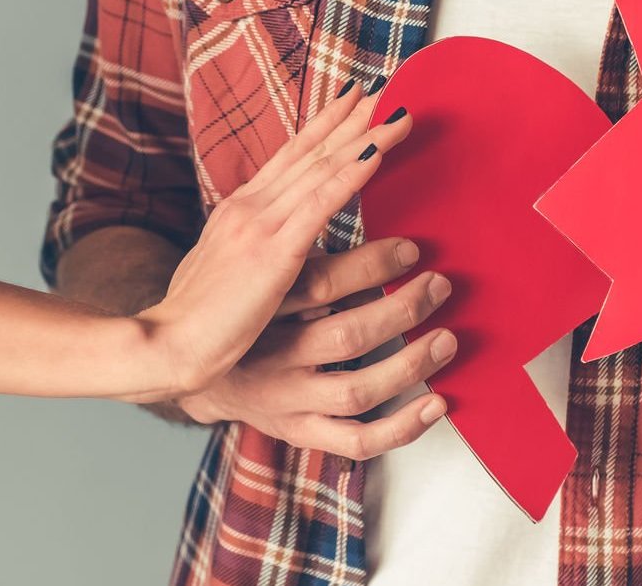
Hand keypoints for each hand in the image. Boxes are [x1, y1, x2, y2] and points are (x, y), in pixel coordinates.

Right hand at [133, 81, 413, 402]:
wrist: (165, 344)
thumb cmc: (195, 322)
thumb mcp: (228, 276)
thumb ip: (255, 254)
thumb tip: (281, 253)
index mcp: (239, 211)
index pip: (290, 157)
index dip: (324, 124)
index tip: (352, 97)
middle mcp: (249, 206)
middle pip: (310, 151)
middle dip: (351, 118)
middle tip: (386, 87)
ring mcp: (259, 225)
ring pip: (321, 169)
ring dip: (364, 137)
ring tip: (399, 113)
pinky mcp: (272, 252)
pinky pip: (320, 204)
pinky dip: (351, 174)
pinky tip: (376, 154)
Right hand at [173, 238, 456, 457]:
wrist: (195, 370)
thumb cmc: (243, 312)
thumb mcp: (261, 274)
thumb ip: (305, 253)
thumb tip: (354, 200)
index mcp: (264, 308)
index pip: (320, 283)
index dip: (370, 264)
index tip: (411, 249)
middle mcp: (275, 357)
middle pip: (346, 337)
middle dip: (403, 310)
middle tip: (439, 285)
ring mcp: (289, 400)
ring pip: (356, 391)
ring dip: (410, 364)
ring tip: (446, 339)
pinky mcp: (300, 432)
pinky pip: (356, 441)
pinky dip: (401, 427)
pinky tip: (436, 403)